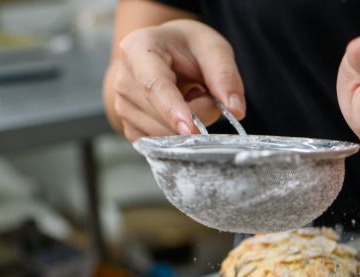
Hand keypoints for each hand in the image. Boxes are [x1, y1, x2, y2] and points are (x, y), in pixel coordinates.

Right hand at [110, 19, 245, 140]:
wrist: (167, 55)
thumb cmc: (189, 49)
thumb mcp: (214, 50)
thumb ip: (226, 77)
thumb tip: (236, 111)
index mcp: (138, 50)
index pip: (154, 85)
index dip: (172, 110)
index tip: (190, 130)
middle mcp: (122, 79)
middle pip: (161, 115)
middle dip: (195, 117)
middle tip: (205, 94)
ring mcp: (122, 106)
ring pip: (161, 135)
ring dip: (187, 127)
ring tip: (189, 97)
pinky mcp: (130, 127)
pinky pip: (159, 145)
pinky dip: (177, 136)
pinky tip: (179, 113)